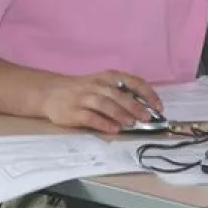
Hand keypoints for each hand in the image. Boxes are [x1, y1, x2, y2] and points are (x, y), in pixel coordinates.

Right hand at [40, 71, 161, 134]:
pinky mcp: (73, 112)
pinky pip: (90, 117)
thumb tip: (145, 108)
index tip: (158, 106)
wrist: (50, 92)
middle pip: (119, 95)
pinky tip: (114, 129)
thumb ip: (121, 93)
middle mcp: (97, 85)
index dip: (148, 94)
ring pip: (105, 104)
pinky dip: (103, 123)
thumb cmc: (83, 90)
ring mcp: (83, 98)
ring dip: (121, 114)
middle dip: (135, 106)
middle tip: (147, 118)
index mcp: (109, 77)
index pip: (133, 82)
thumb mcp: (102, 84)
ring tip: (132, 124)